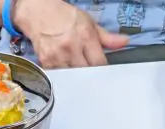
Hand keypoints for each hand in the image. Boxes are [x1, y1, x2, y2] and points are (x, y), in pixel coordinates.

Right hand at [13, 0, 128, 67]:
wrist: (39, 14)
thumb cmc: (66, 18)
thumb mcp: (89, 23)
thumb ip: (106, 37)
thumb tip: (124, 42)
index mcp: (85, 36)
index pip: (99, 63)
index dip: (102, 70)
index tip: (102, 73)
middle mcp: (71, 48)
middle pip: (86, 73)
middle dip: (89, 75)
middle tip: (90, 75)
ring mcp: (57, 57)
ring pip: (72, 78)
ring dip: (76, 78)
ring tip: (76, 70)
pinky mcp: (46, 63)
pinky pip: (59, 77)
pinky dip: (63, 76)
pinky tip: (64, 70)